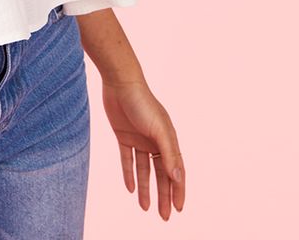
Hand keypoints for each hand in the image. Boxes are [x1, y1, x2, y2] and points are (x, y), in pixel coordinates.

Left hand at [100, 78, 185, 219]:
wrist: (119, 82)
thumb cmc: (142, 102)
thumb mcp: (159, 129)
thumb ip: (169, 153)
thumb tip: (178, 178)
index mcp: (168, 140)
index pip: (176, 171)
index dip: (178, 190)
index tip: (179, 209)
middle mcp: (155, 141)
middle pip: (161, 174)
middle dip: (163, 195)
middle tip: (165, 216)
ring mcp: (139, 139)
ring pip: (144, 170)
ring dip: (146, 188)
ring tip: (145, 208)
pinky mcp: (123, 136)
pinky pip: (127, 159)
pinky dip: (129, 173)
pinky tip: (130, 189)